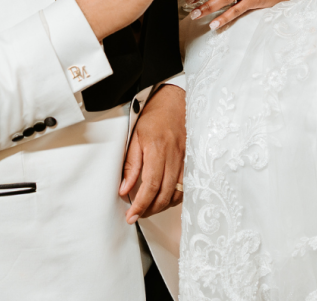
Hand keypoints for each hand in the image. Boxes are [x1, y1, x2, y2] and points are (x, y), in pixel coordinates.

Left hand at [121, 85, 185, 223]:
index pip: (150, 185)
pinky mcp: (191, 160)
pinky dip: (174, 197)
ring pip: (177, 193)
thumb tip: (125, 190)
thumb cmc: (154, 116)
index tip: (131, 216)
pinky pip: (185, 186)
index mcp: (158, 149)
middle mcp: (174, 156)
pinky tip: (164, 198)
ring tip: (148, 208)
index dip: (141, 204)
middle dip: (150, 210)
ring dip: (162, 206)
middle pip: (164, 194)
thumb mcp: (135, 136)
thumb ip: (131, 164)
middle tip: (137, 215)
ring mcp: (185, 159)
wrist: (174, 101)